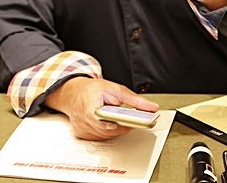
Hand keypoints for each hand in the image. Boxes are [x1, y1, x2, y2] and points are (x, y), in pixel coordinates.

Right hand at [44, 77, 159, 140]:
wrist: (74, 92)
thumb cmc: (92, 90)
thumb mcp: (116, 89)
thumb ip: (134, 100)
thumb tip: (152, 108)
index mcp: (89, 106)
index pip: (103, 121)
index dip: (116, 125)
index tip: (127, 125)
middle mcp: (83, 120)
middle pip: (108, 131)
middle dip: (122, 126)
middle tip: (132, 120)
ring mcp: (81, 129)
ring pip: (105, 136)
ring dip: (115, 129)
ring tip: (118, 118)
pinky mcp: (81, 135)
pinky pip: (99, 138)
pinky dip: (106, 132)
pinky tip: (107, 123)